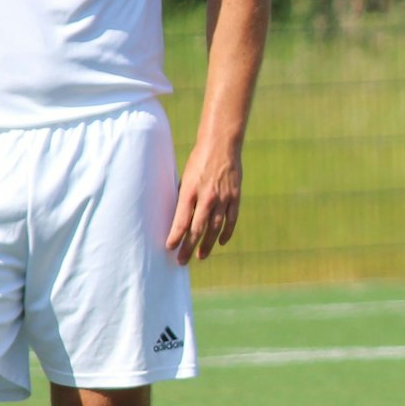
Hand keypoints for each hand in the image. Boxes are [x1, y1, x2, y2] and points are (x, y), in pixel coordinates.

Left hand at [168, 144, 240, 263]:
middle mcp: (206, 197)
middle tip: (181, 261)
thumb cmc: (199, 160)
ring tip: (200, 256)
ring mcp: (223, 198)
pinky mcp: (235, 197)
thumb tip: (178, 218)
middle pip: (197, 229)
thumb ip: (184, 197)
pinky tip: (220, 242)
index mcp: (190, 191)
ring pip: (214, 228)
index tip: (169, 247)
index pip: (181, 220)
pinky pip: (231, 220)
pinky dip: (226, 233)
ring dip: (207, 245)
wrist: (222, 144)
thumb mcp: (185, 176)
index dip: (175, 236)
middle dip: (188, 247)